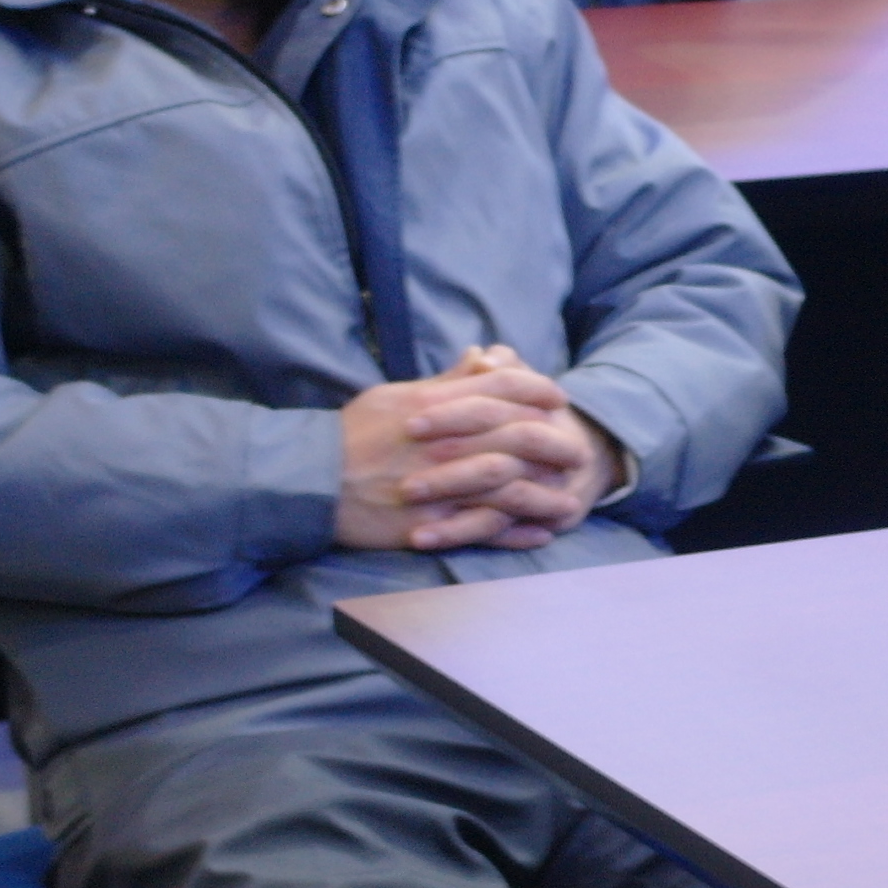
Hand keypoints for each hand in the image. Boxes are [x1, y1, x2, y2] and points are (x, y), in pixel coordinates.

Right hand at [334, 346, 622, 552]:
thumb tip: (485, 356)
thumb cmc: (352, 434)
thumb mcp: (396, 395)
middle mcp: (441, 441)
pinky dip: (517, 531)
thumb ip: (446, 382)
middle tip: (578, 449)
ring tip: (569, 496)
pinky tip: (540, 531)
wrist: (309, 482)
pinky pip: (484, 527)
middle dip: (555, 441)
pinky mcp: (430, 522)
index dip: (537, 389)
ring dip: (545, 490)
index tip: (558, 398)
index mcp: (433, 405)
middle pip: (516, 433)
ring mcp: (438, 484)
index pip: (501, 387)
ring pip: (507, 484)